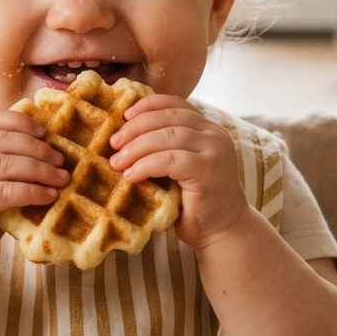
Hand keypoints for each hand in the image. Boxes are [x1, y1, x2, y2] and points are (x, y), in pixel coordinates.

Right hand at [0, 110, 69, 270]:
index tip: (46, 133)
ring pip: (5, 164)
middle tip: (60, 160)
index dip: (22, 122)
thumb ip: (4, 163)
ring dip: (39, 170)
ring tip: (60, 178)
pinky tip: (48, 196)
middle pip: (2, 140)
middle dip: (37, 148)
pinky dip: (32, 191)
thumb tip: (49, 152)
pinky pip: (6, 191)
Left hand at [109, 96, 249, 250]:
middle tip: (114, 143)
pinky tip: (132, 176)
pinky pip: (171, 160)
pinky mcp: (208, 171)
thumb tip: (121, 137)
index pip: (175, 103)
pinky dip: (147, 165)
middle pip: (168, 117)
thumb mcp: (179, 167)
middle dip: (135, 128)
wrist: (223, 231)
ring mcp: (214, 151)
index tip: (124, 116)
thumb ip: (163, 148)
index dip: (147, 105)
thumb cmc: (194, 202)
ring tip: (117, 162)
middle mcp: (214, 135)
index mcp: (207, 128)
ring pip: (168, 136)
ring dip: (137, 147)